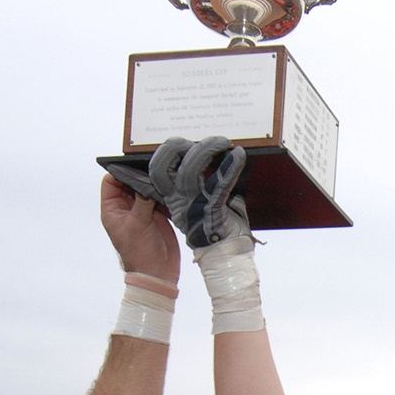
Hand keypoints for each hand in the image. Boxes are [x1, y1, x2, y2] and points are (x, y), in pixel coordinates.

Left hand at [99, 174, 178, 284]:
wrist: (158, 272)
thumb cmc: (140, 254)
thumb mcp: (137, 223)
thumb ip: (141, 200)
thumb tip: (146, 180)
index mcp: (112, 210)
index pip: (111, 182)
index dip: (120, 172)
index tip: (134, 165)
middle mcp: (125, 208)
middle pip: (129, 182)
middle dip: (140, 176)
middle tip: (153, 169)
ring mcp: (141, 210)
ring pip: (145, 188)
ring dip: (154, 184)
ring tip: (163, 178)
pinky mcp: (156, 214)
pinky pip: (159, 197)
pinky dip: (164, 193)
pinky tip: (170, 190)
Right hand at [132, 136, 250, 248]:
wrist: (227, 254)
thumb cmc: (216, 225)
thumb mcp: (200, 201)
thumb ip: (198, 181)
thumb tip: (206, 154)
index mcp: (172, 198)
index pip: (156, 170)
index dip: (164, 152)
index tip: (181, 141)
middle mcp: (178, 201)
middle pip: (163, 167)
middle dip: (177, 147)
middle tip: (197, 140)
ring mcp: (194, 207)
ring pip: (189, 172)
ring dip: (206, 150)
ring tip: (222, 142)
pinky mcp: (213, 212)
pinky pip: (219, 186)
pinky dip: (230, 168)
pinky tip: (238, 156)